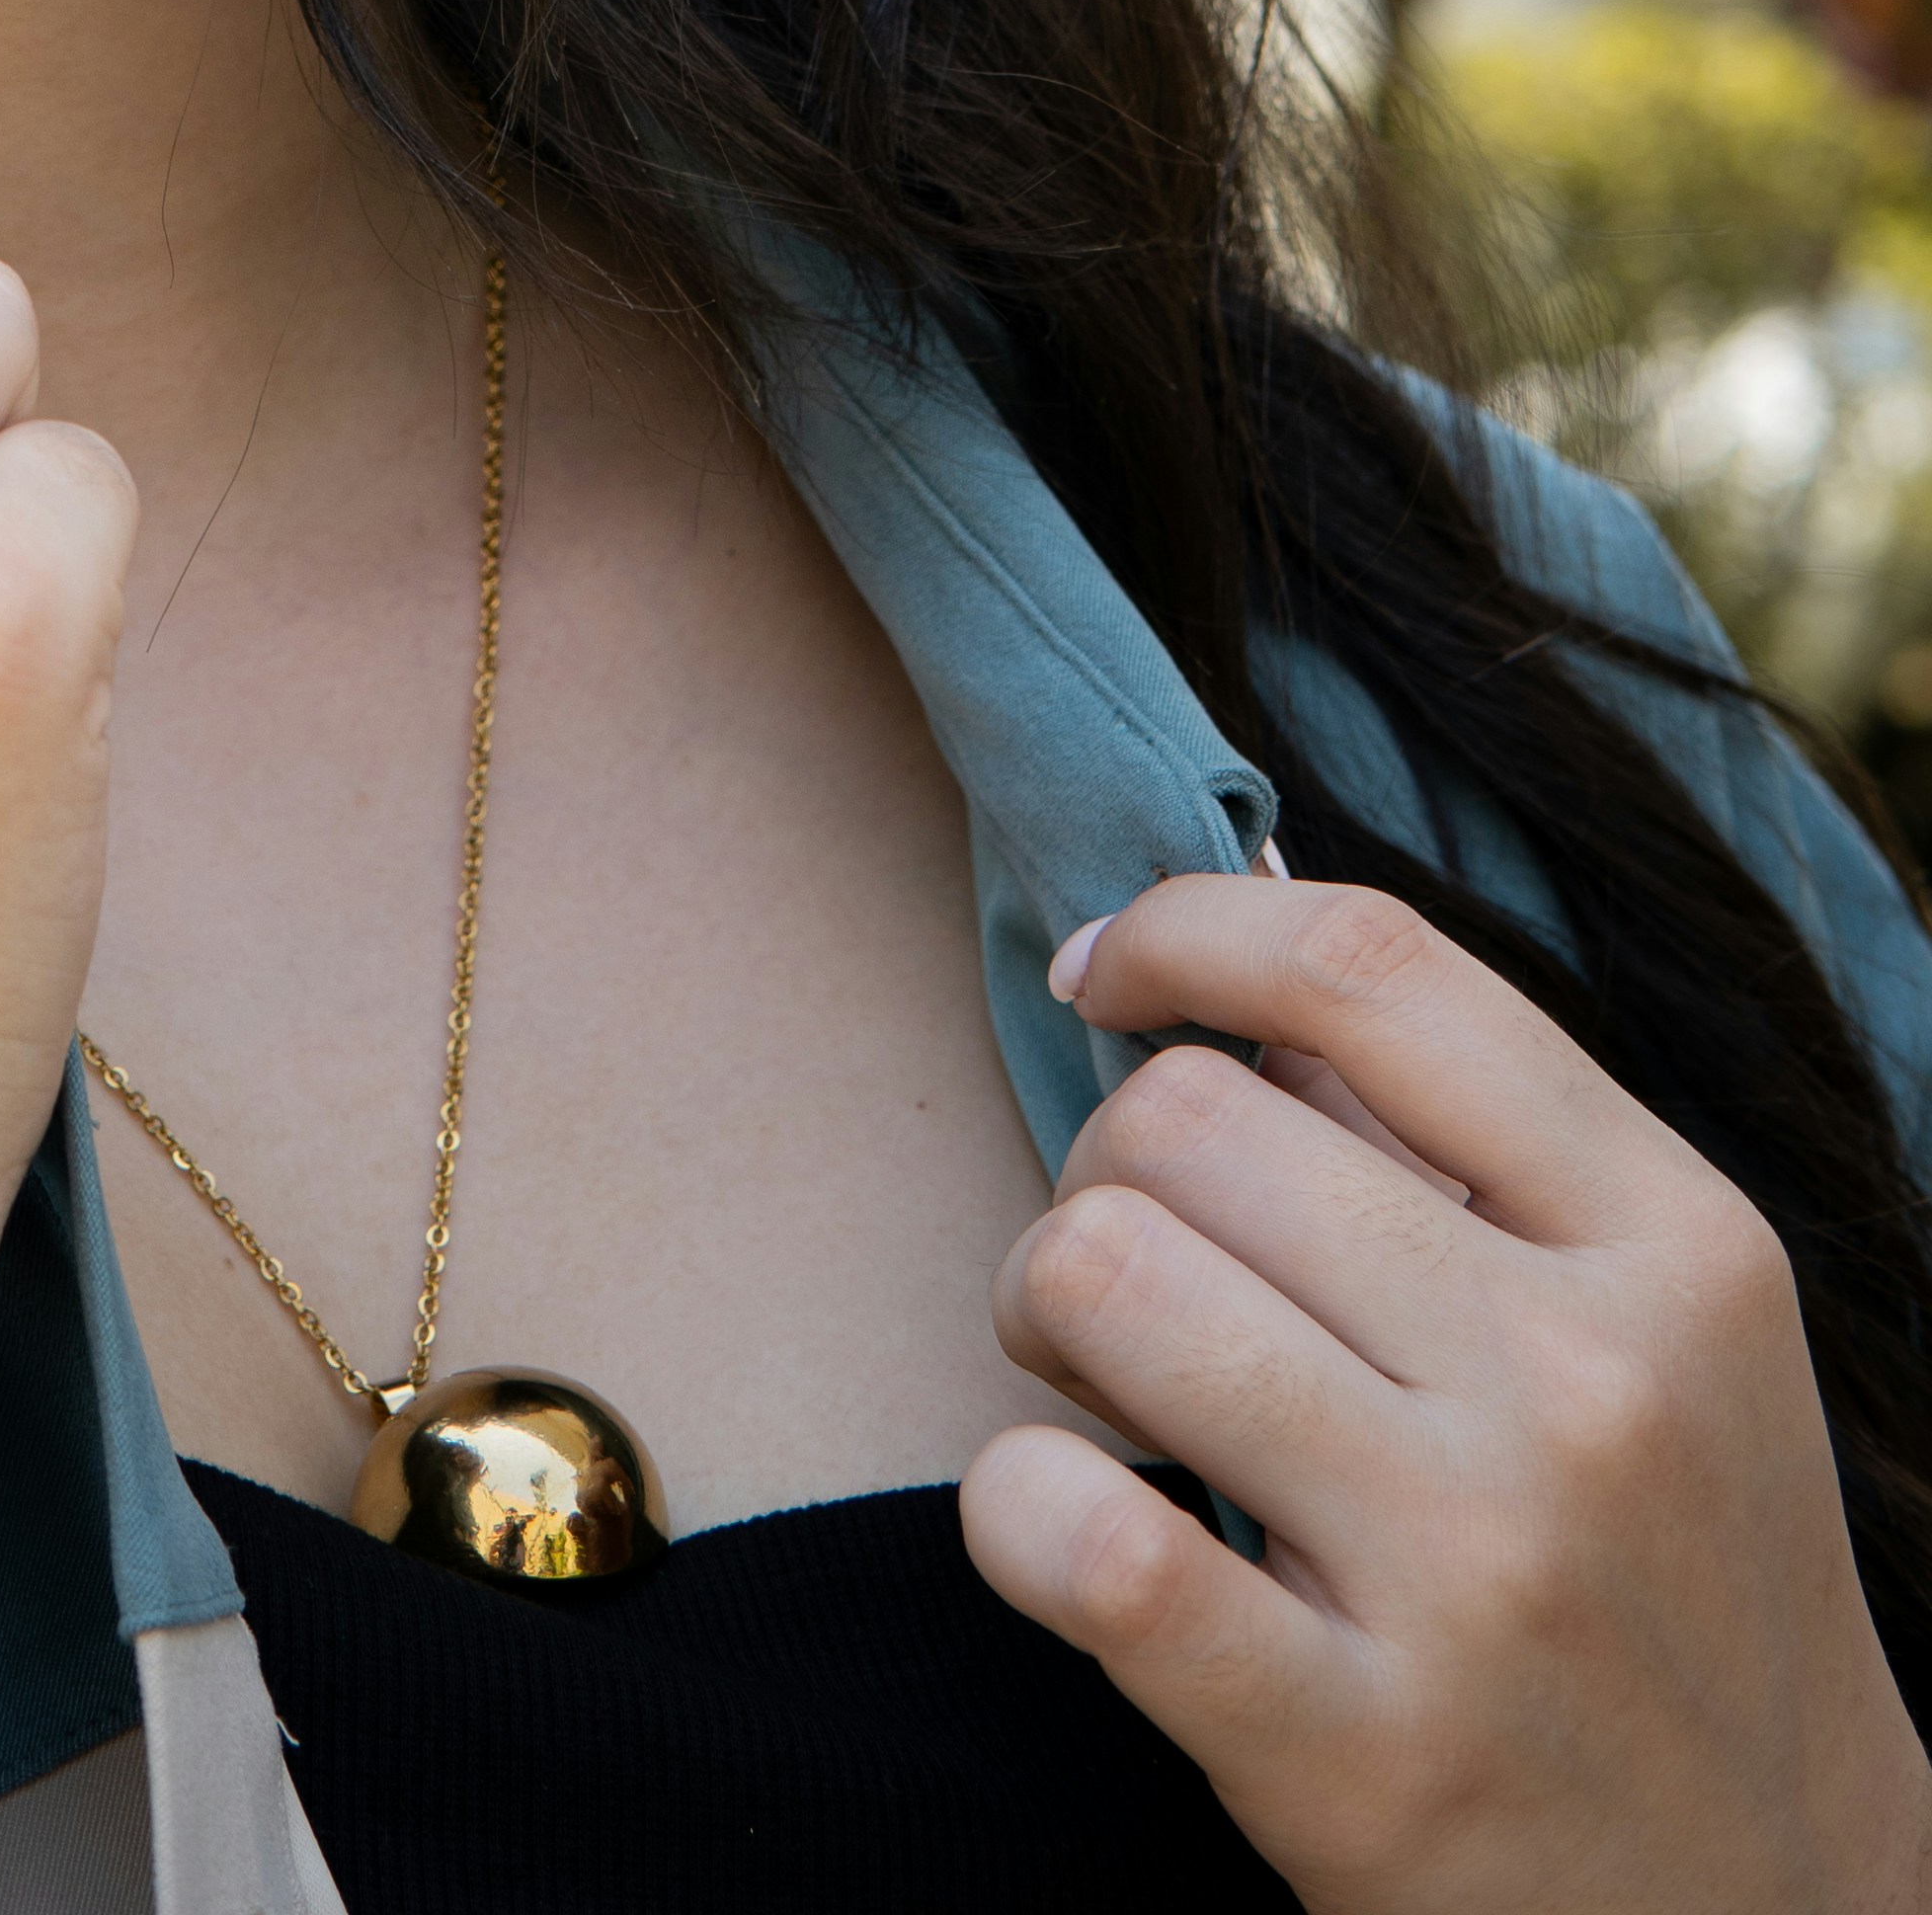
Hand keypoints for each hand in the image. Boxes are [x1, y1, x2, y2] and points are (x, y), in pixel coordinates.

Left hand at [961, 872, 1931, 1914]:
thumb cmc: (1670, 1583)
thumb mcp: (1667, 1338)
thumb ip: (1473, 1151)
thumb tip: (1236, 995)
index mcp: (1675, 1248)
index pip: (1372, 970)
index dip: (1188, 929)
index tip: (1109, 972)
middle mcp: (1587, 1392)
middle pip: (1191, 1118)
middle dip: (1107, 1173)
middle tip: (1139, 1279)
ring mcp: (1478, 1577)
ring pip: (1105, 1273)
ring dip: (1045, 1312)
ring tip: (1103, 1389)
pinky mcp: (1361, 1760)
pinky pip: (1083, 1540)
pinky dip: (1015, 1509)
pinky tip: (1062, 1527)